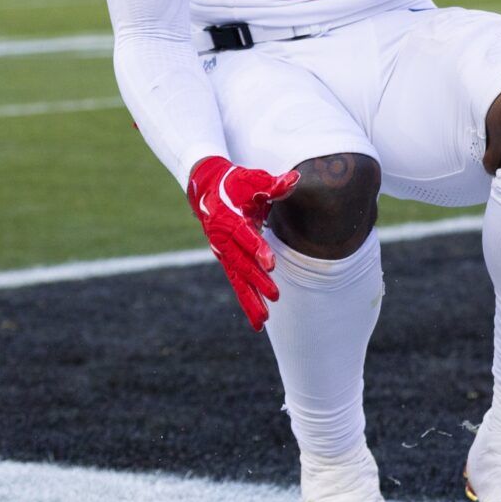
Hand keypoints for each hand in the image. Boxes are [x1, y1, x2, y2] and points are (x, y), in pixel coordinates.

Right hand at [186, 155, 300, 330]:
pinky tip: (258, 321)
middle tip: (274, 295)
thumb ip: (274, 184)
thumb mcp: (253, 180)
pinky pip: (236, 283)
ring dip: (250, 300)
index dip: (257, 250)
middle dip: (257, 280)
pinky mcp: (226, 261)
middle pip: (241, 263)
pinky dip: (246, 301)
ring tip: (263, 321)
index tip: (270, 264)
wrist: (205, 188)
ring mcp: (223, 252)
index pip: (245, 236)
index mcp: (229, 219)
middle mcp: (223, 239)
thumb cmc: (234, 183)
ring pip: (237, 280)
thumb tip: (295, 180)